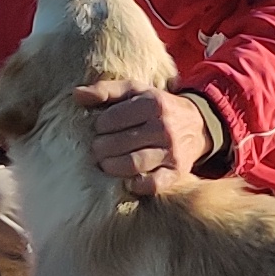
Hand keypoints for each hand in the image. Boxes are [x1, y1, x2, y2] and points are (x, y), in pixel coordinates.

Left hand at [85, 81, 215, 199]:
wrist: (198, 125)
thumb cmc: (158, 107)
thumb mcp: (136, 91)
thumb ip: (106, 90)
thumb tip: (77, 95)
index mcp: (152, 103)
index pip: (111, 119)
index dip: (99, 126)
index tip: (99, 129)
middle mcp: (163, 127)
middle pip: (118, 143)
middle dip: (100, 148)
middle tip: (96, 150)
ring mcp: (171, 151)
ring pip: (132, 164)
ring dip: (112, 167)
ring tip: (105, 164)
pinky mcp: (176, 172)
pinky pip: (152, 184)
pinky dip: (136, 185)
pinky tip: (126, 181)